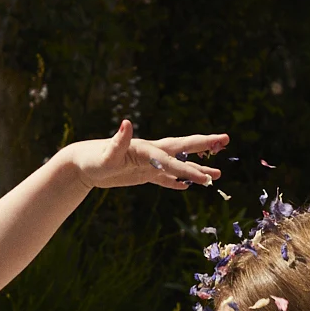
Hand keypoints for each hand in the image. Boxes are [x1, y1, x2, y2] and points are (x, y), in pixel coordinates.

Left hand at [63, 121, 226, 191]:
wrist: (83, 163)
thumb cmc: (94, 159)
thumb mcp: (106, 154)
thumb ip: (118, 141)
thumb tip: (126, 123)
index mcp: (146, 149)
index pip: (172, 159)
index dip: (189, 169)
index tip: (205, 178)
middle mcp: (152, 153)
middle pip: (183, 149)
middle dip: (205, 145)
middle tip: (226, 139)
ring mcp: (149, 163)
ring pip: (178, 166)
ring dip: (197, 169)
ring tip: (217, 174)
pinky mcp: (143, 173)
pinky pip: (164, 179)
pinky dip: (175, 182)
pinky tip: (186, 186)